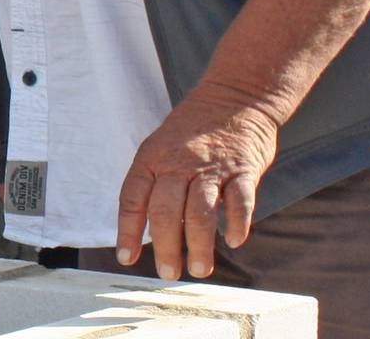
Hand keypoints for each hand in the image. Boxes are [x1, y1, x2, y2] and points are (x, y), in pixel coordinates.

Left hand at [114, 90, 279, 281]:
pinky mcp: (243, 168)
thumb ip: (156, 184)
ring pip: (200, 210)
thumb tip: (148, 230)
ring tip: (199, 269)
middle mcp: (178, 162)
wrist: (236, 95)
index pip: (132, 197)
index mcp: (152, 157)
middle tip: (168, 273)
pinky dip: (238, 222)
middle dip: (165, 246)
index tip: (126, 258)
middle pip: (165, 209)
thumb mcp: (162, 147)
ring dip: (199, 244)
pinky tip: (234, 240)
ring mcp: (212, 166)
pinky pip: (241, 199)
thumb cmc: (193, 130)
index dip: (127, 229)